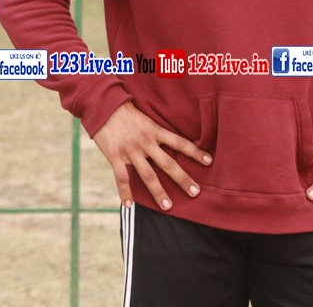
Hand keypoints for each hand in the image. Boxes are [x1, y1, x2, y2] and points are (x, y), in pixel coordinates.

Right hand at [92, 102, 211, 209]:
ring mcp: (131, 150)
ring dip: (159, 192)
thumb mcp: (146, 118)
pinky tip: (129, 205)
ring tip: (168, 207)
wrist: (102, 106)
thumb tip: (171, 143)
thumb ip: (156, 132)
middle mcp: (146, 142)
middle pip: (168, 163)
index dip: (195, 152)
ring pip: (148, 175)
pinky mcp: (115, 156)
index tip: (209, 161)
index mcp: (155, 130)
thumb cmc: (125, 111)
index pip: (180, 142)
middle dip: (182, 179)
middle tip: (195, 192)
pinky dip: (125, 192)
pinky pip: (122, 178)